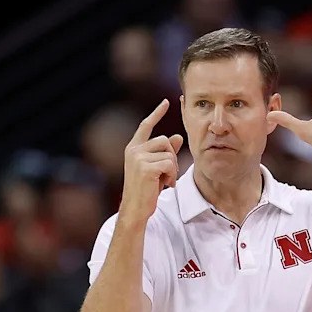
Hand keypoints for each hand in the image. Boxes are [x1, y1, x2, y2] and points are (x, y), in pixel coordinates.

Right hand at [120, 99, 183, 223]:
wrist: (135, 209)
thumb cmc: (146, 190)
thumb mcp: (157, 168)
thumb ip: (165, 152)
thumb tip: (177, 136)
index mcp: (133, 148)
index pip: (146, 125)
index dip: (157, 113)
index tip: (166, 102)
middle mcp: (133, 150)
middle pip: (164, 140)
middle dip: (172, 156)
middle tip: (168, 173)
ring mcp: (138, 158)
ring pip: (169, 152)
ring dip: (173, 168)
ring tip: (165, 180)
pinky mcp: (145, 167)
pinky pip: (169, 163)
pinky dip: (172, 175)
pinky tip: (165, 185)